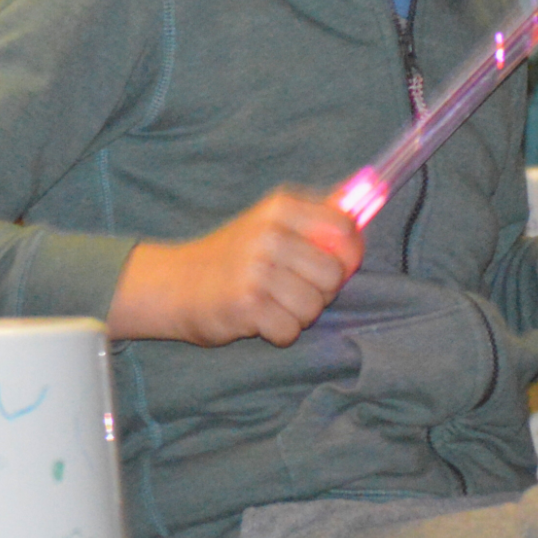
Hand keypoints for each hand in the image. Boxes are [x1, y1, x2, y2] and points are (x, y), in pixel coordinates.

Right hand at [108, 189, 362, 346]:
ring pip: (314, 306)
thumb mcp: (269, 223)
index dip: (347, 255)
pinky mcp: (245, 303)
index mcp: (281, 207)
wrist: (173, 284)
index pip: (345, 229)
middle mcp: (269, 233)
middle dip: (318, 291)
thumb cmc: (231, 257)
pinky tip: (257, 319)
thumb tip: (364, 205)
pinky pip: (290, 330)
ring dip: (297, 315)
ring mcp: (256, 268)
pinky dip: (277, 333)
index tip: (331, 265)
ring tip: (270, 304)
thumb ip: (316, 217)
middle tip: (288, 289)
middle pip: (334, 275)